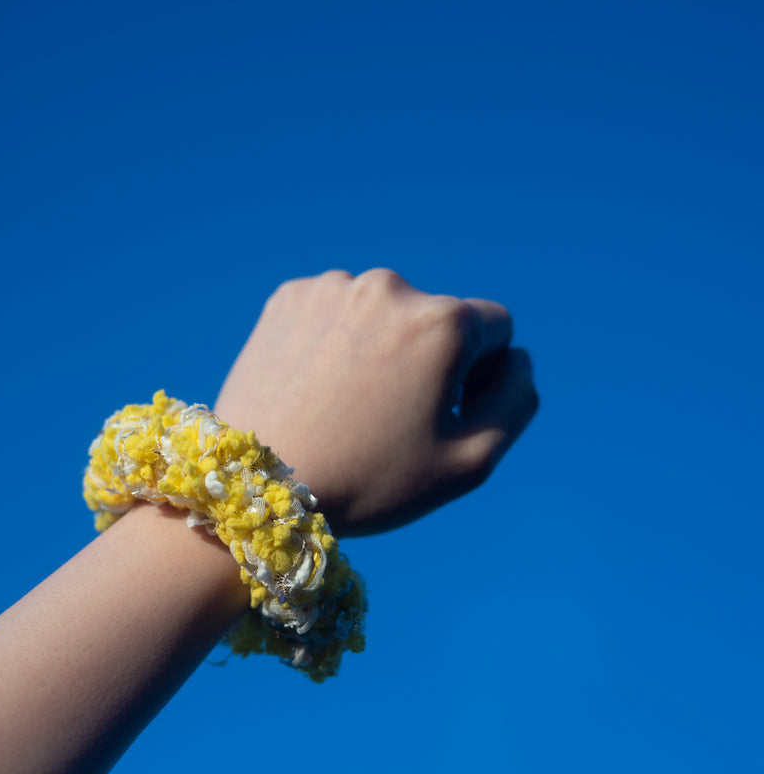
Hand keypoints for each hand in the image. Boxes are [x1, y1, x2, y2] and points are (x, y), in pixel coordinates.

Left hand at [214, 268, 538, 536]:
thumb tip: (514, 357)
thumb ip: (515, 399)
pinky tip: (313, 389)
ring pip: (381, 314)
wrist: (258, 486)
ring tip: (343, 406)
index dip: (475, 379)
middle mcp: (390, 287)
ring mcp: (332, 288)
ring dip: (377, 348)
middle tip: (383, 420)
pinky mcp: (287, 298)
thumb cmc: (368, 481)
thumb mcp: (470, 461)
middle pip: (435, 319)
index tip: (435, 417)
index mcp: (444, 322)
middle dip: (424, 361)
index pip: (495, 329)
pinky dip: (332, 343)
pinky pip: (332, 313)